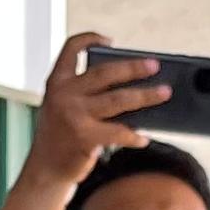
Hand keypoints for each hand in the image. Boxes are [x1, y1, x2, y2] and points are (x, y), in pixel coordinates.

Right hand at [30, 30, 168, 186]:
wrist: (44, 170)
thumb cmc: (60, 136)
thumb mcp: (63, 107)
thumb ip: (85, 94)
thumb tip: (130, 89)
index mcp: (56, 82)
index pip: (70, 49)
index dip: (90, 39)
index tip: (110, 41)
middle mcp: (63, 94)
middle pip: (105, 73)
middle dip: (133, 67)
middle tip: (155, 65)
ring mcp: (74, 115)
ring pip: (118, 100)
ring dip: (145, 96)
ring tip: (164, 93)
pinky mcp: (85, 137)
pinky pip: (119, 132)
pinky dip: (134, 136)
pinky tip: (144, 138)